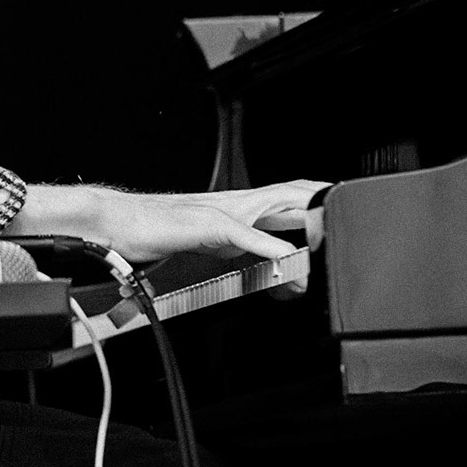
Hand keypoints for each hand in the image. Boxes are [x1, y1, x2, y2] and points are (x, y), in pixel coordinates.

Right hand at [69, 179, 330, 270]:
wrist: (113, 222)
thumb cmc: (154, 234)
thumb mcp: (210, 249)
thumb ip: (243, 256)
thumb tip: (277, 270)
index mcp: (237, 209)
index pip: (289, 197)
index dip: (320, 200)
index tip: (348, 212)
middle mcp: (233, 205)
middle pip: (290, 195)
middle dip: (323, 204)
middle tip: (354, 218)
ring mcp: (219, 212)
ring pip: (272, 207)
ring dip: (303, 218)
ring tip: (330, 232)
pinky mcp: (202, 226)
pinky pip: (240, 233)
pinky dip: (264, 244)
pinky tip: (283, 256)